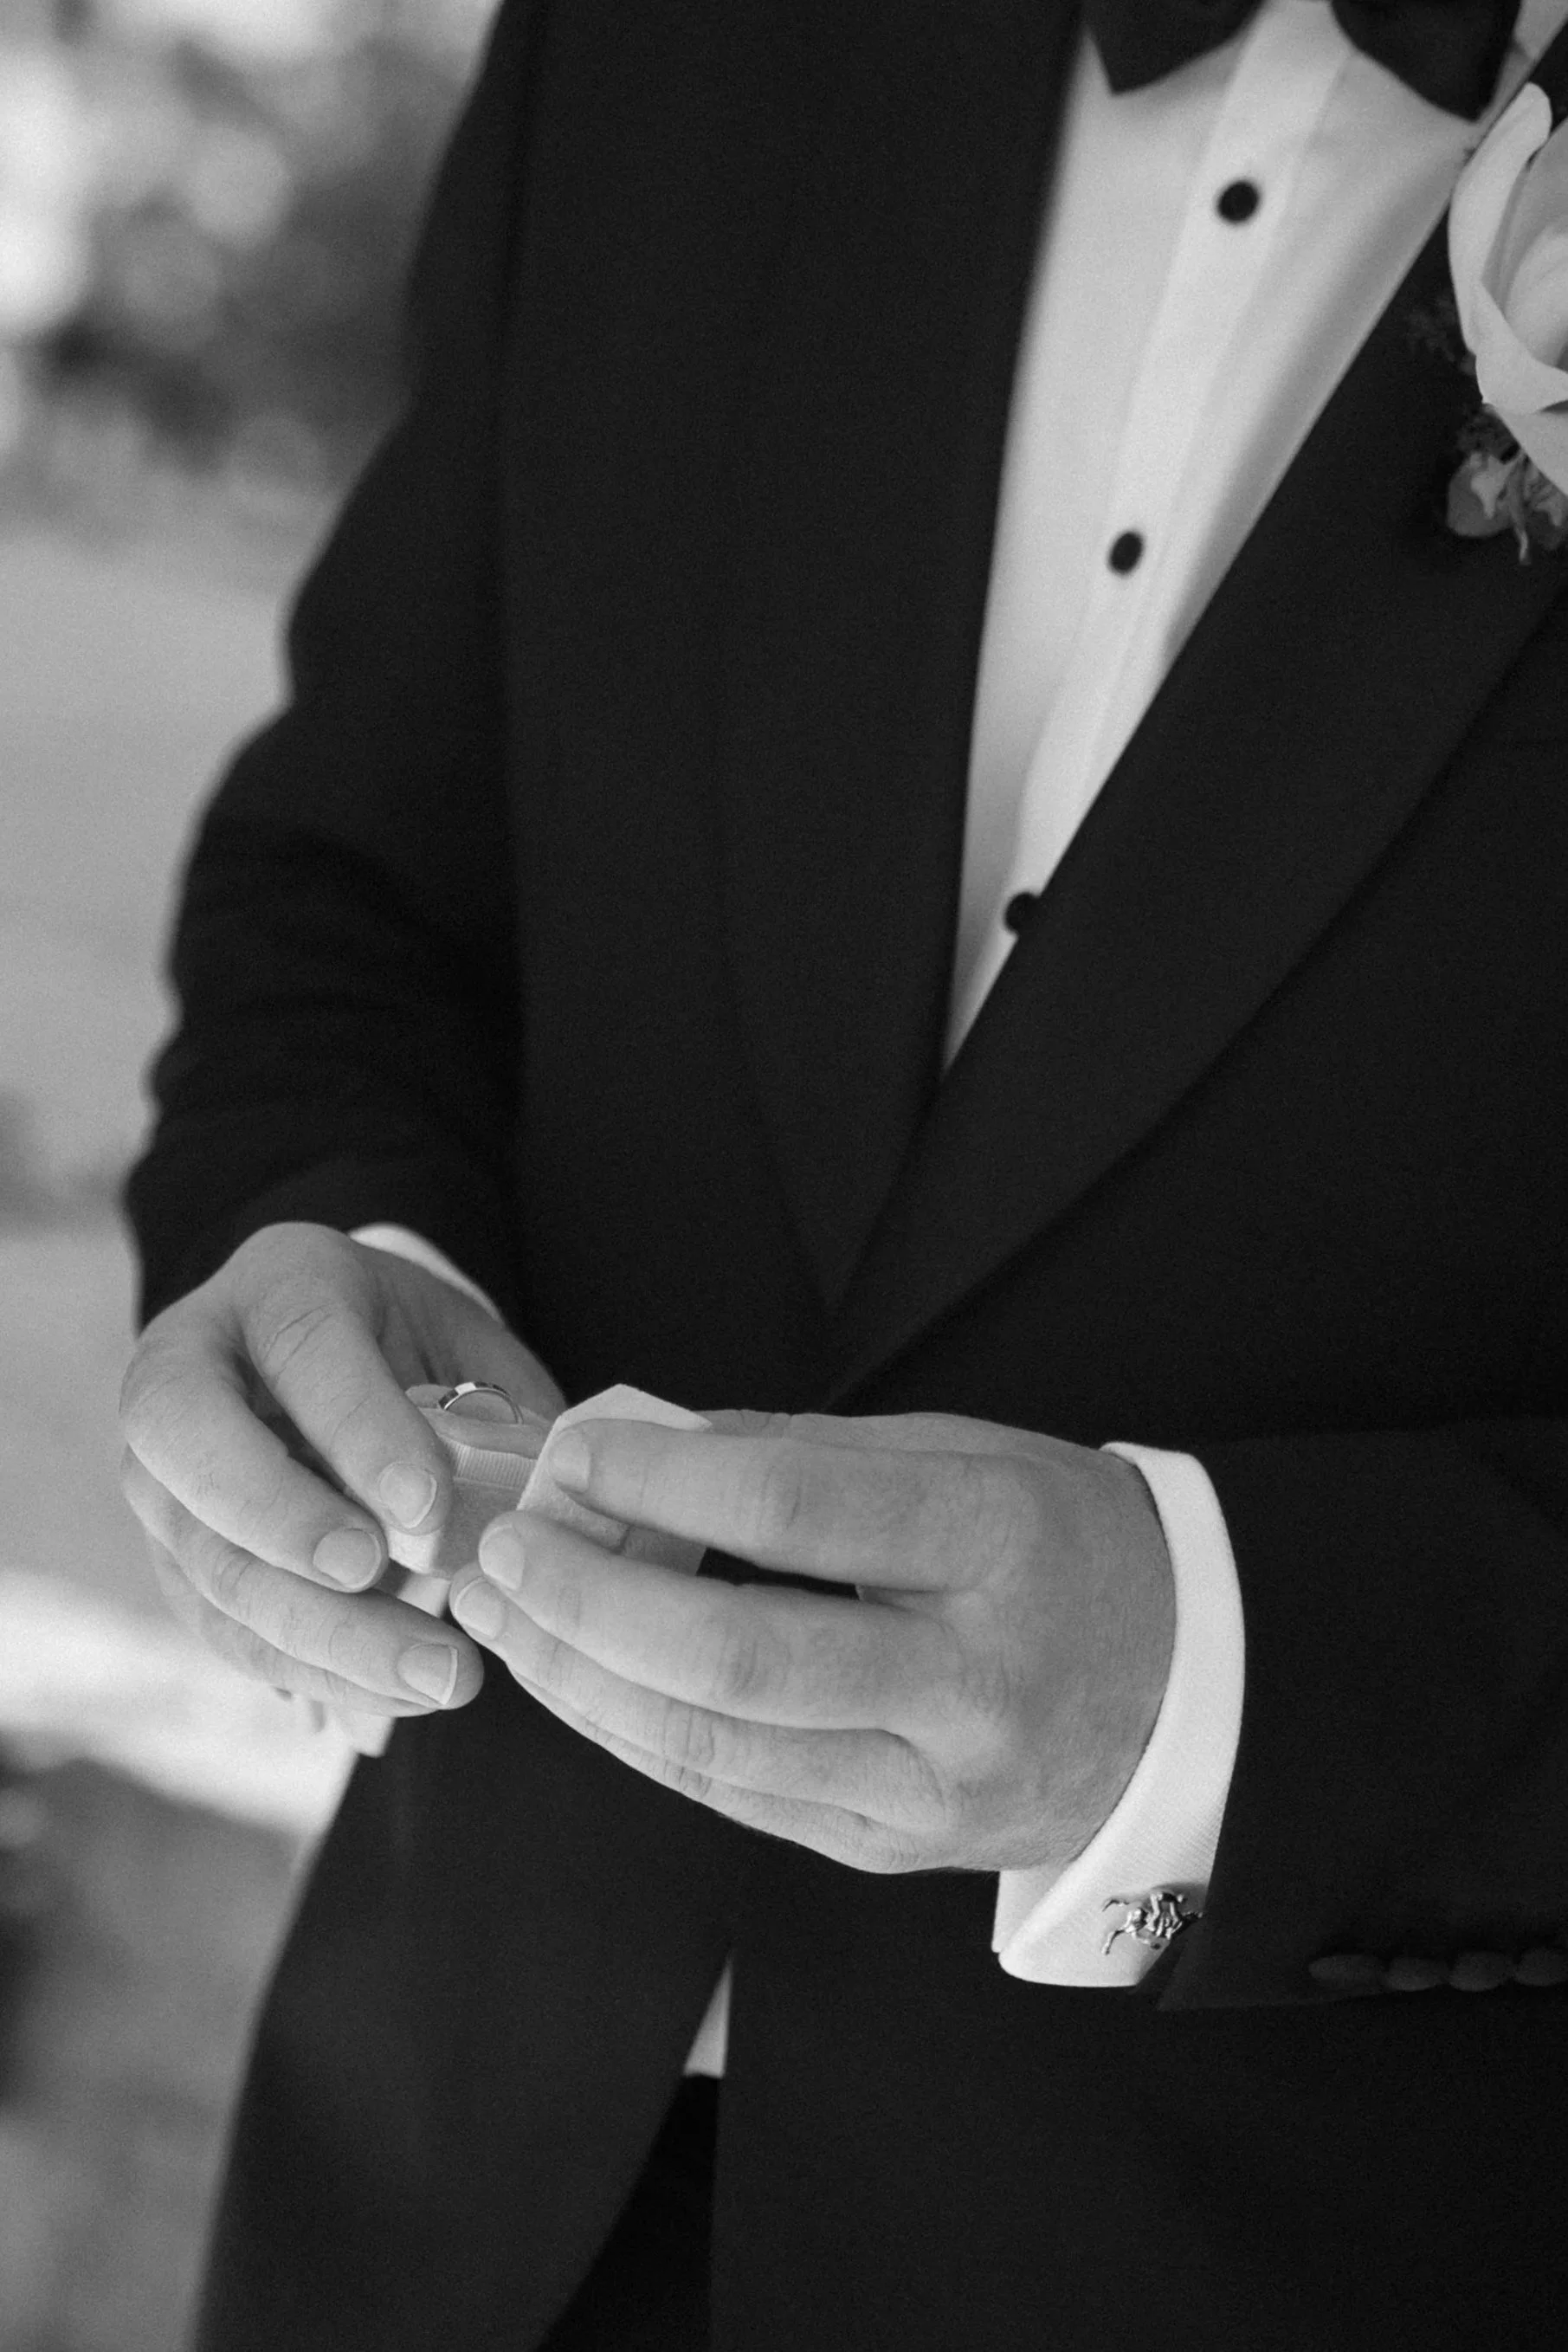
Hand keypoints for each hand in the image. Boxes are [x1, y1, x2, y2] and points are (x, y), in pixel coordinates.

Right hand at [120, 1222, 564, 1724]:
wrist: (337, 1368)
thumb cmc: (418, 1351)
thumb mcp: (466, 1344)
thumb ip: (500, 1409)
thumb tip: (549, 1510)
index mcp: (279, 1284)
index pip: (302, 1347)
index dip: (358, 1428)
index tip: (427, 1507)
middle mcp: (189, 1367)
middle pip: (193, 1445)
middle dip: (283, 1521)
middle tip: (374, 1575)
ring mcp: (165, 1472)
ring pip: (210, 1561)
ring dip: (320, 1630)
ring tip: (439, 1673)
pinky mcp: (175, 1559)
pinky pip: (225, 1628)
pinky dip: (312, 1669)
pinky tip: (397, 1694)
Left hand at [449, 1411, 1173, 1875]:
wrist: (1193, 1691)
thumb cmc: (1065, 1543)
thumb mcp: (966, 1454)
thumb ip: (803, 1451)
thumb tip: (635, 1447)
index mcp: (1001, 1548)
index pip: (798, 1509)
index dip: (661, 1477)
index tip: (571, 1450)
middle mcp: (970, 1687)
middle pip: (736, 1658)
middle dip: (587, 1603)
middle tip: (499, 1550)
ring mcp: (931, 1790)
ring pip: (713, 1750)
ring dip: (582, 1679)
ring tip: (501, 1615)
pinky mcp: (892, 1850)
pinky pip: (733, 1794)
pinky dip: (637, 1731)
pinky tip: (577, 1677)